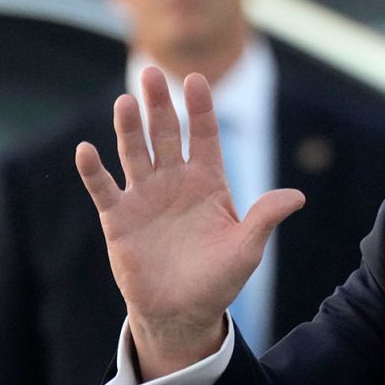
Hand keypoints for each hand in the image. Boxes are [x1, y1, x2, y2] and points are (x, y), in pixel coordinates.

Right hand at [75, 67, 303, 377]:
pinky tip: (87, 150)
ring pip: (134, 152)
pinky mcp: (119, 218)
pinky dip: (94, 171)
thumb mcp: (247, 248)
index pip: (204, 136)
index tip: (196, 80)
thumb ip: (265, 218)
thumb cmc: (219, 279)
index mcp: (208, 182)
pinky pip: (104, 189)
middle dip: (160, 105)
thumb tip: (297, 197)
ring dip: (128, 128)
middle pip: (165, 134)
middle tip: (152, 73)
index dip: (200, 109)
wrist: (183, 312)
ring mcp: (145, 196)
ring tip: (125, 101)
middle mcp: (174, 181)